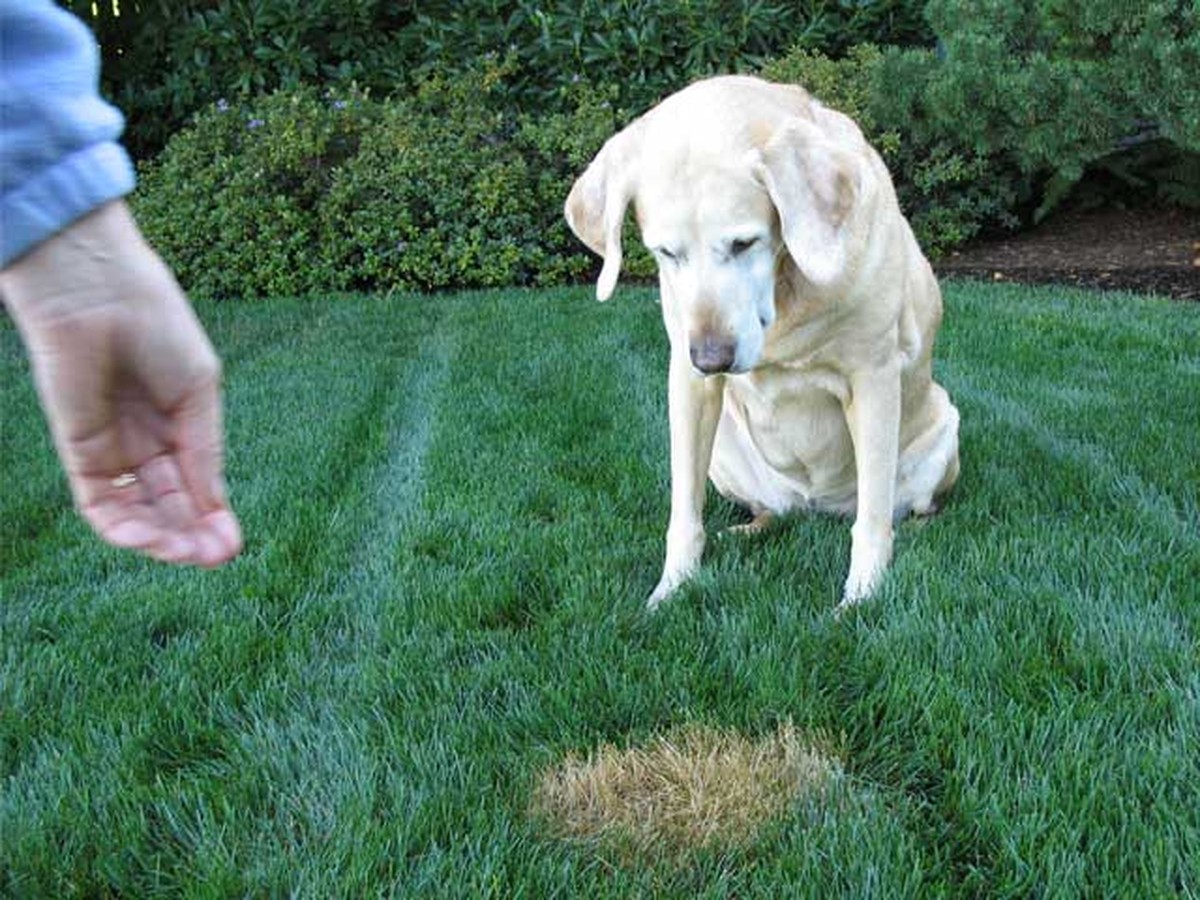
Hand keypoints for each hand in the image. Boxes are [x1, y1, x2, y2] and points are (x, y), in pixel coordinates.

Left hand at [2, 201, 241, 566]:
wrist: (100, 291)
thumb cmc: (158, 326)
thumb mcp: (199, 396)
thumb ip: (204, 455)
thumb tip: (216, 510)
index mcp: (178, 423)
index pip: (195, 485)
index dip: (213, 518)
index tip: (233, 547)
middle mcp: (143, 442)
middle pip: (167, 506)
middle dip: (191, 537)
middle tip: (216, 558)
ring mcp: (111, 448)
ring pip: (135, 513)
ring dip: (162, 540)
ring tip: (188, 553)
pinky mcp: (79, 450)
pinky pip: (100, 503)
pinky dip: (125, 529)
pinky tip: (154, 540)